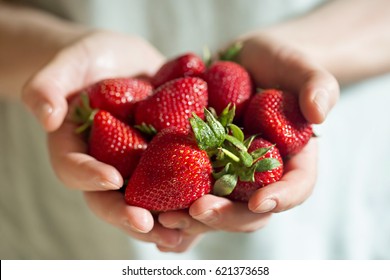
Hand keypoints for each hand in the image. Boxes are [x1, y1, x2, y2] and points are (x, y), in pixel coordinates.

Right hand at [21, 30, 189, 248]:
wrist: (125, 62)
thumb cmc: (90, 61)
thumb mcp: (67, 63)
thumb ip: (47, 86)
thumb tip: (45, 115)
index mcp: (76, 149)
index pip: (74, 169)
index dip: (89, 177)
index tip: (112, 179)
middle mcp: (106, 166)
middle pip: (111, 200)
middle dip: (129, 215)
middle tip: (149, 226)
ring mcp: (137, 167)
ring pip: (146, 202)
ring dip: (163, 221)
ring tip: (183, 233)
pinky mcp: (165, 160)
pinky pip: (175, 184)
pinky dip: (189, 201)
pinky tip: (208, 211)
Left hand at [156, 30, 337, 251]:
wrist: (246, 62)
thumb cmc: (279, 65)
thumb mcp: (301, 68)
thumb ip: (317, 85)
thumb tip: (320, 112)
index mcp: (291, 160)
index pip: (296, 187)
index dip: (282, 198)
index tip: (261, 202)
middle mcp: (258, 176)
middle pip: (248, 210)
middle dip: (224, 216)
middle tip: (197, 212)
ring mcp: (228, 174)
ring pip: (215, 208)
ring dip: (191, 219)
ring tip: (164, 218)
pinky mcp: (201, 166)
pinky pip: (188, 193)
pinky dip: (172, 208)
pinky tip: (152, 218)